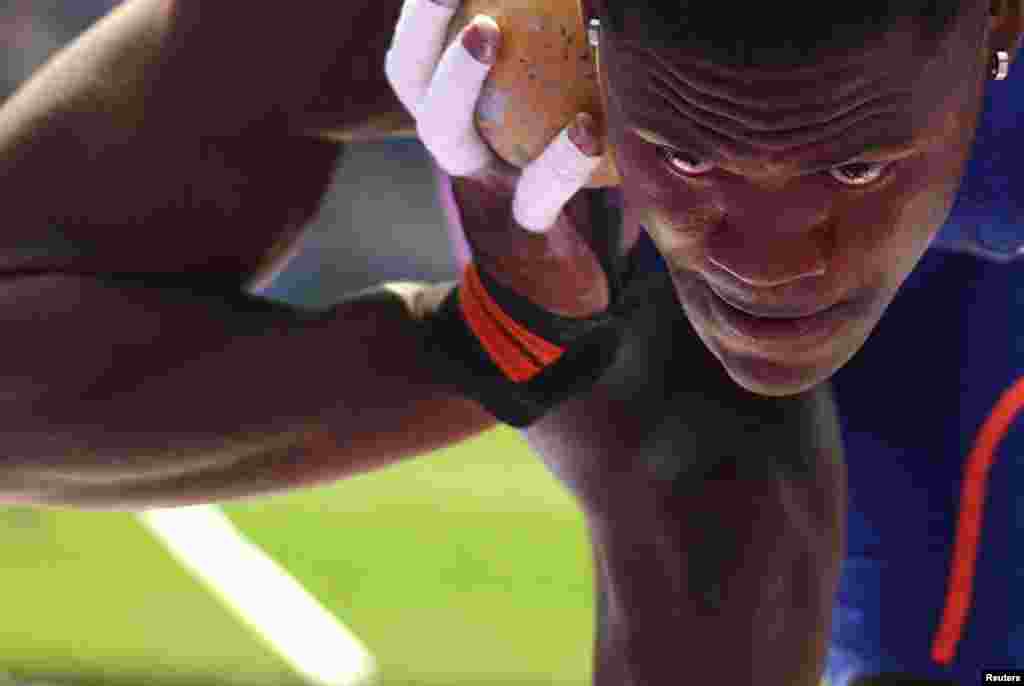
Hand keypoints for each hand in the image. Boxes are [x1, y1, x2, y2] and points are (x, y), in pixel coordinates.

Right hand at [385, 0, 609, 318]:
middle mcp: (460, 151)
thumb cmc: (571, 199)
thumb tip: (600, 20)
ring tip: (484, 31)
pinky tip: (588, 130)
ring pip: (447, 134)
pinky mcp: (524, 234)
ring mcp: (484, 192)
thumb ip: (562, 81)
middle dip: (419, 24)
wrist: (562, 301)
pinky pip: (535, 195)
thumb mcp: (560, 133)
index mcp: (464, 123)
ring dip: (456, 81)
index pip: (420, 57)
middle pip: (411, 79)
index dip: (422, 17)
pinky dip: (560, 163)